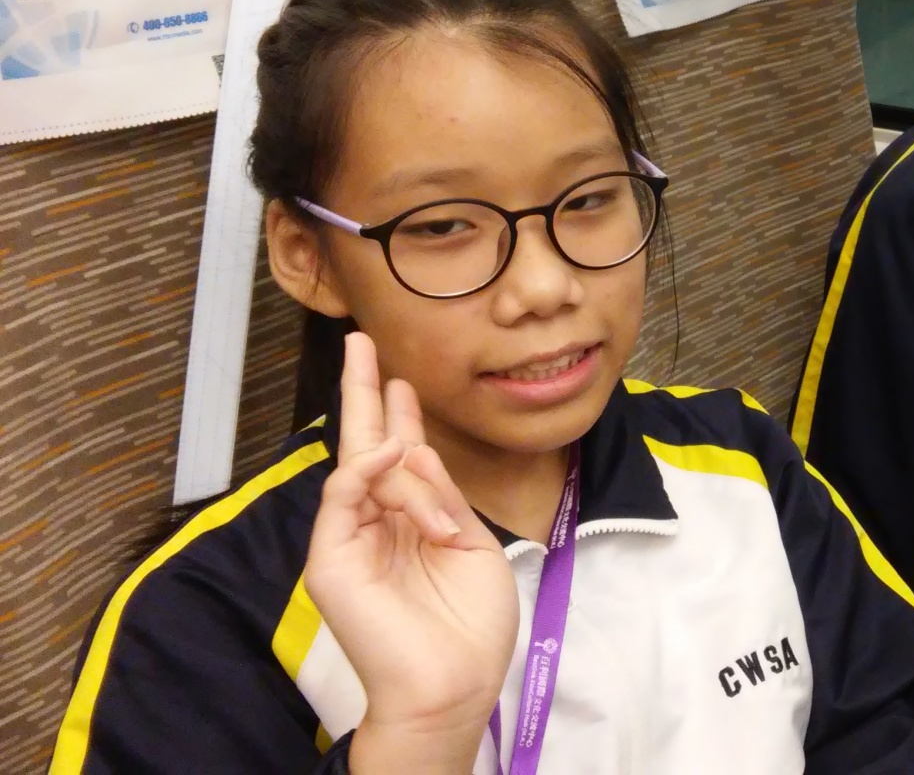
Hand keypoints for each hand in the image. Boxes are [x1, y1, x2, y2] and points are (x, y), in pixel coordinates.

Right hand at [304, 333, 518, 769]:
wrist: (454, 684)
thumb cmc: (470, 626)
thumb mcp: (472, 544)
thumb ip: (441, 495)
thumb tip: (408, 445)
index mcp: (412, 521)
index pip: (400, 456)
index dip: (399, 414)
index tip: (402, 375)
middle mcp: (375, 525)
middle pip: (363, 446)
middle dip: (362, 392)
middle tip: (360, 340)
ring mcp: (349, 540)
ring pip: (365, 466)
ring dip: (401, 453)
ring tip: (421, 466)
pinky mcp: (330, 559)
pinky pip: (342, 495)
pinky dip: (366, 469)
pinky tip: (389, 451)